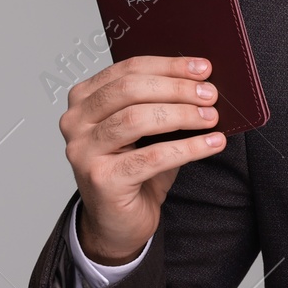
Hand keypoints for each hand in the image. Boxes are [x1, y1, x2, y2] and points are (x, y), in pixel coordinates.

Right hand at [58, 55, 224, 263]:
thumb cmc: (135, 168)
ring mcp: (83, 151)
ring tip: (212, 118)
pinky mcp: (100, 179)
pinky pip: (151, 157)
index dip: (169, 66)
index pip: (127, 70)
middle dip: (176, 89)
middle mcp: (75, 122)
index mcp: (84, 99)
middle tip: (210, 95)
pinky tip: (212, 144)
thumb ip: (162, 103)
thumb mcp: (147, 129)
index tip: (203, 68)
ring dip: (182, 115)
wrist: (118, 221)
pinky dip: (187, 148)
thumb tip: (202, 83)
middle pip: (129, 90)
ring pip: (136, 119)